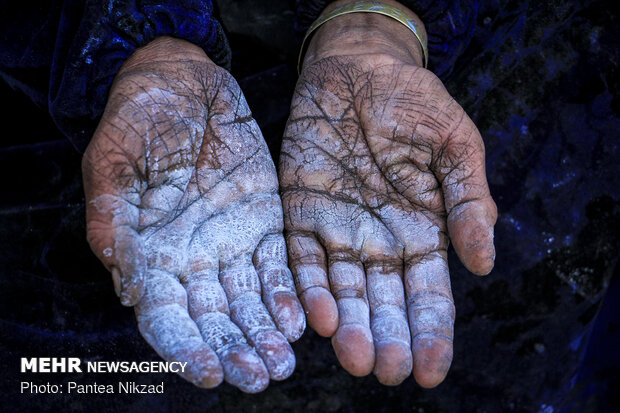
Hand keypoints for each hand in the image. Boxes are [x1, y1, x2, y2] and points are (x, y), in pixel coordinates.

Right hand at [83, 37, 304, 392]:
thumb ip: (112, 219)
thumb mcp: (112, 163)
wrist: (183, 85)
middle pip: (214, 320)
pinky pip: (277, 268)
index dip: (186, 347)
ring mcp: (230, 245)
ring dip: (266, 334)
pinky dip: (287, 295)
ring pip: (249, 302)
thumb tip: (124, 280)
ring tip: (283, 362)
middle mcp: (192, 261)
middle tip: (259, 377)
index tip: (208, 373)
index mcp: (150, 255)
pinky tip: (300, 320)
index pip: (167, 317)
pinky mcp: (264, 225)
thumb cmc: (137, 120)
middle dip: (236, 350)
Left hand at [280, 1, 495, 386]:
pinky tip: (316, 316)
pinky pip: (300, 257)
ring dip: (348, 326)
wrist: (358, 67)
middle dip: (389, 338)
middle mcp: (379, 241)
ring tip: (355, 358)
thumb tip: (484, 265)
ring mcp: (337, 229)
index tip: (432, 371)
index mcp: (422, 231)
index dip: (432, 333)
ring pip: (342, 290)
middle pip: (384, 302)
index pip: (429, 295)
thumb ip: (469, 202)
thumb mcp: (456, 144)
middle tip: (389, 371)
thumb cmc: (414, 101)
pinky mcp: (299, 211)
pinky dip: (308, 286)